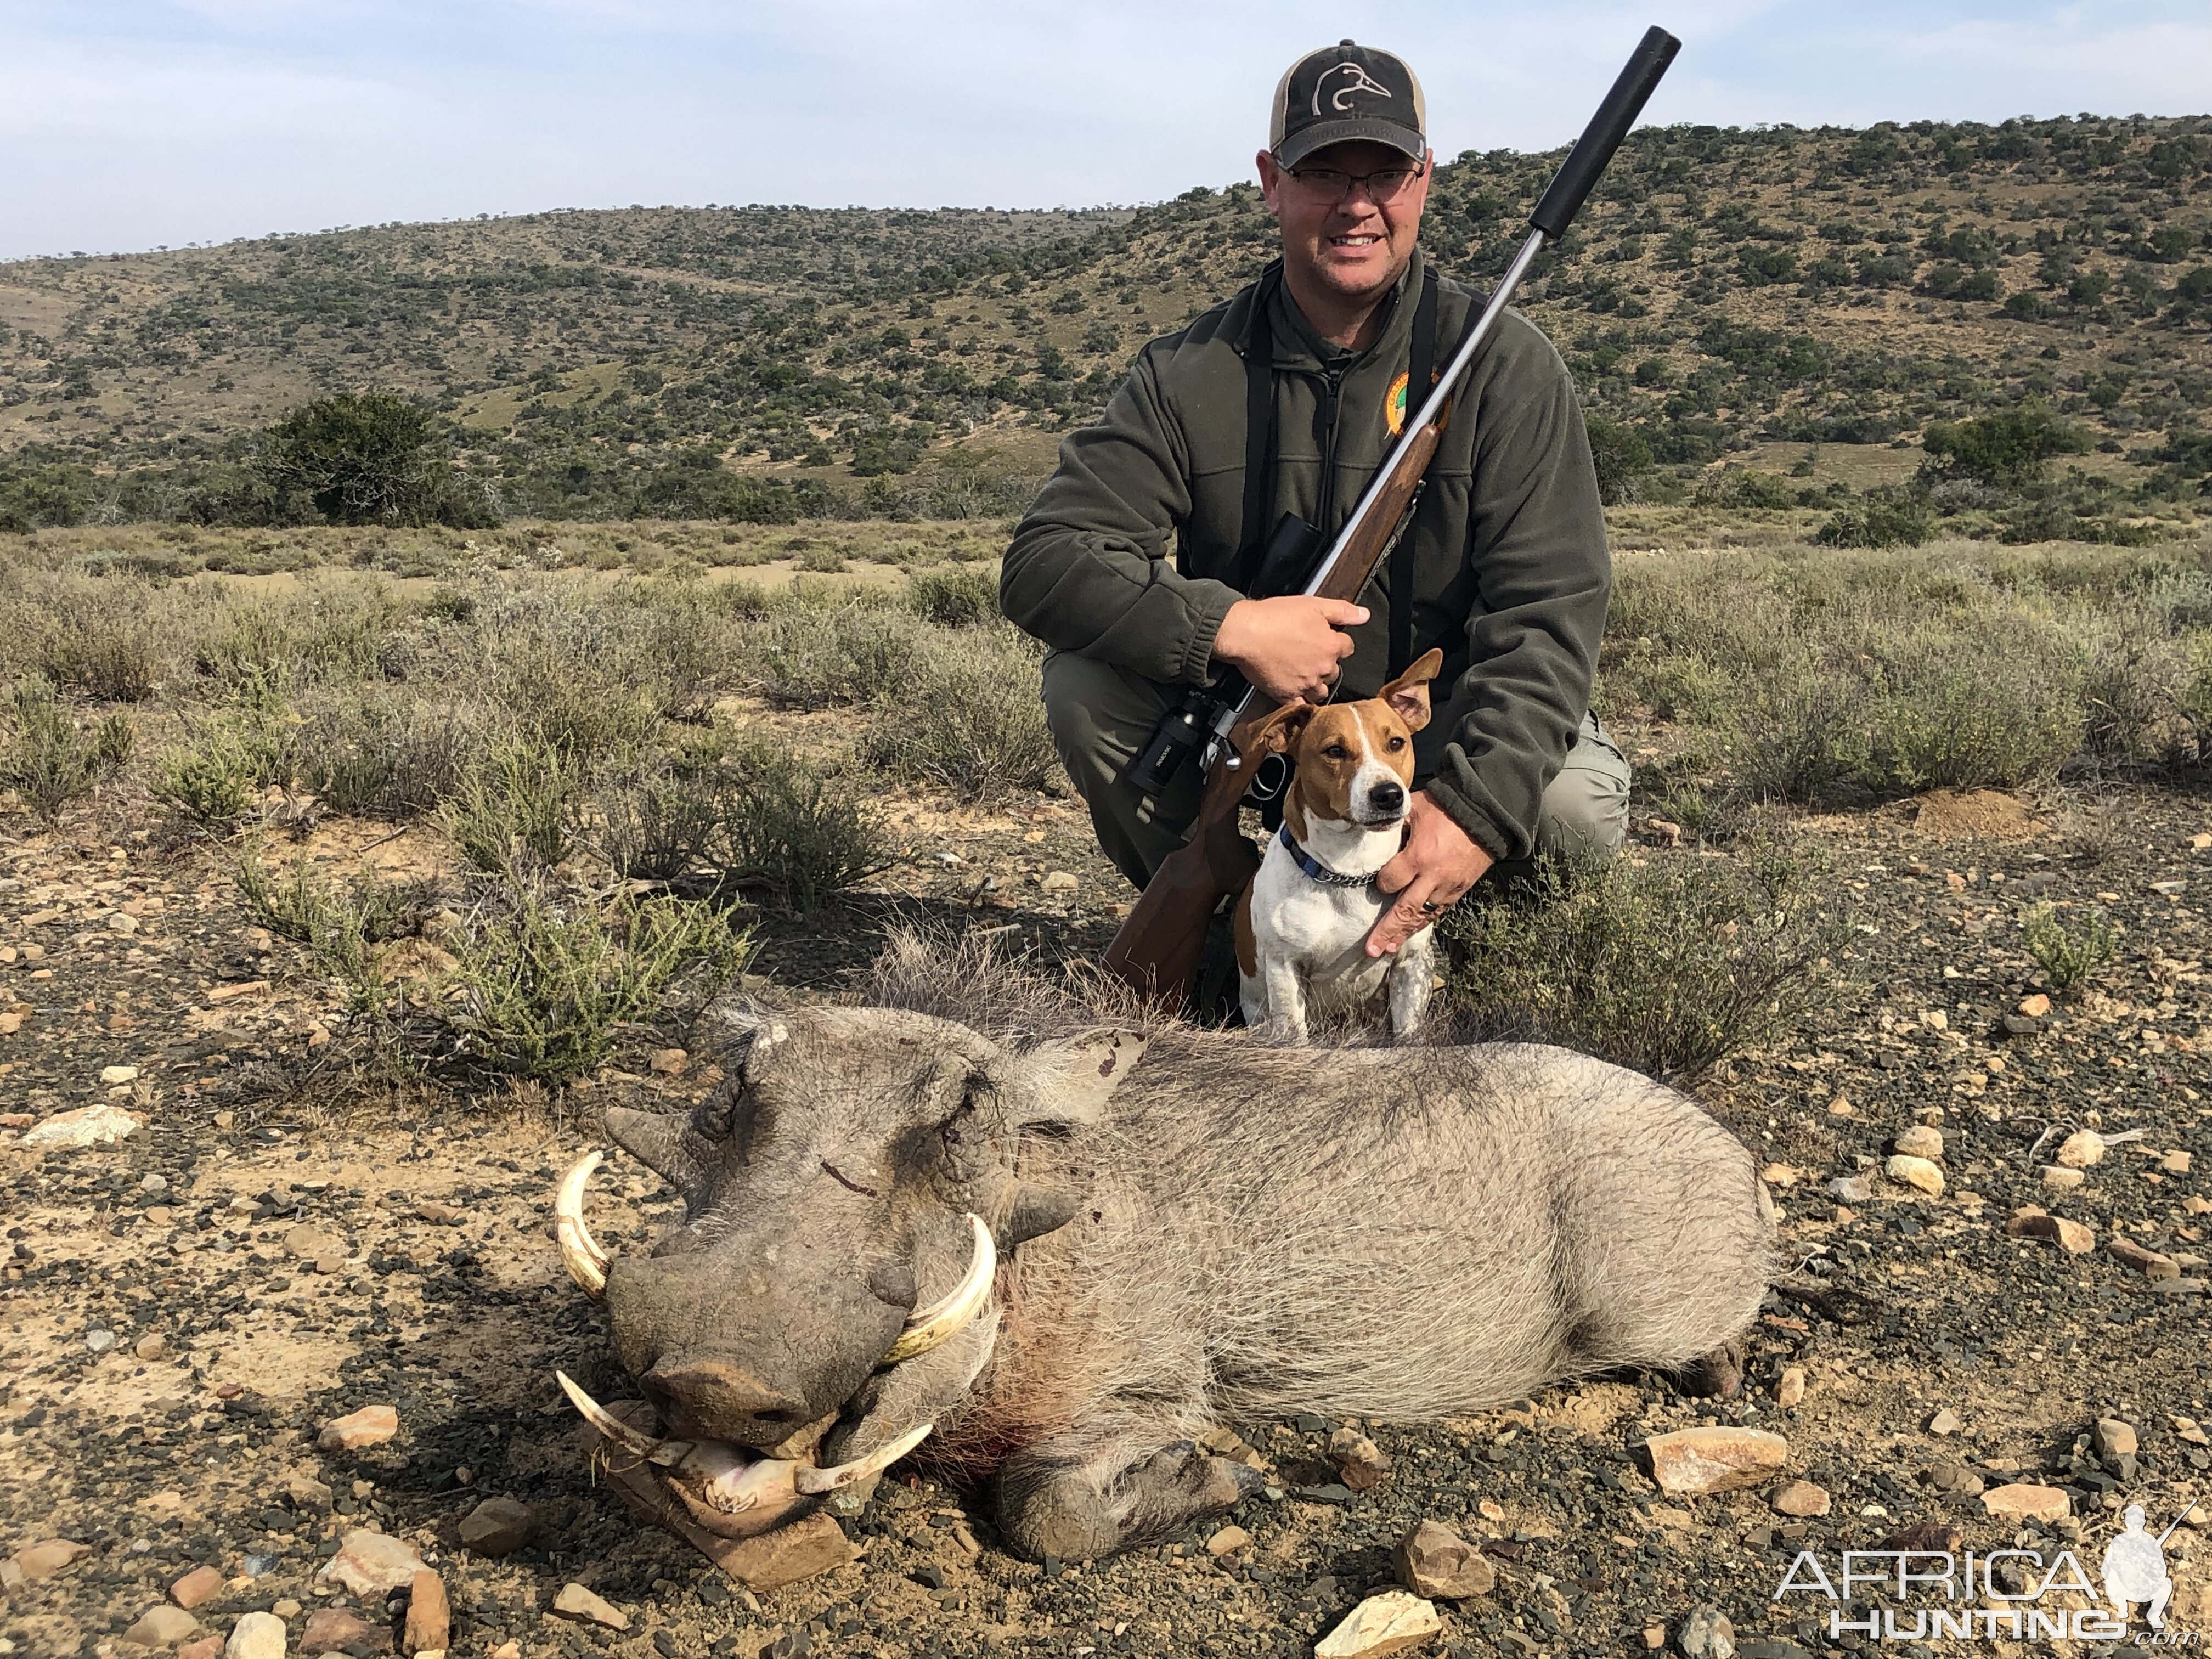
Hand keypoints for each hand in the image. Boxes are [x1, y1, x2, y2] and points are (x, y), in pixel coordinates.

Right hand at [1212, 596, 1367, 703]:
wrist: (1244, 632)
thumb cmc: (1274, 616)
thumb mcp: (1313, 604)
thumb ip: (1342, 611)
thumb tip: (1365, 615)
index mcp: (1331, 645)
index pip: (1347, 647)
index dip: (1337, 641)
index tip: (1326, 638)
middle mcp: (1322, 667)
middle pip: (1335, 671)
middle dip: (1326, 663)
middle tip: (1311, 654)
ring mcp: (1305, 684)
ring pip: (1321, 691)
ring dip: (1317, 684)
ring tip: (1305, 674)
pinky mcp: (1286, 695)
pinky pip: (1300, 705)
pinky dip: (1301, 702)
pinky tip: (1297, 694)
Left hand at [1368, 792, 1491, 956]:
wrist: (1487, 814)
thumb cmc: (1448, 808)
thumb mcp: (1415, 807)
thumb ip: (1394, 824)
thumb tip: (1372, 831)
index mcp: (1419, 857)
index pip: (1390, 881)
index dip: (1381, 884)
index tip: (1376, 883)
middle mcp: (1433, 878)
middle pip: (1405, 910)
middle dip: (1387, 931)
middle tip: (1371, 949)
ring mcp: (1448, 887)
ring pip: (1423, 916)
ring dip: (1405, 933)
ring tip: (1388, 949)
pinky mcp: (1460, 890)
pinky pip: (1438, 911)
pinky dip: (1424, 922)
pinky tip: (1412, 931)